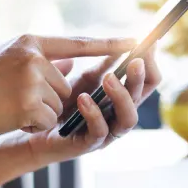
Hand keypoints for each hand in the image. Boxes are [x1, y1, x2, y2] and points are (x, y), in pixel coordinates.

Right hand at [0, 34, 135, 142]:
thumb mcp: (10, 60)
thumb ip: (43, 61)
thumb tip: (73, 65)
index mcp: (31, 42)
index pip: (78, 43)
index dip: (108, 43)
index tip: (136, 42)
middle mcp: (34, 58)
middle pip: (67, 86)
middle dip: (50, 99)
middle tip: (17, 97)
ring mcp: (32, 80)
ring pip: (60, 105)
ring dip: (40, 112)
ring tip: (10, 105)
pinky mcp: (29, 104)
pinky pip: (48, 120)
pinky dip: (32, 123)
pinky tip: (10, 116)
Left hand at [28, 46, 160, 162]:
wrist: (36, 129)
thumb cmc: (64, 104)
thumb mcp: (85, 80)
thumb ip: (104, 65)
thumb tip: (122, 42)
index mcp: (124, 98)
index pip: (149, 82)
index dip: (152, 63)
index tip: (149, 44)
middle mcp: (121, 116)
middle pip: (142, 98)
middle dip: (139, 78)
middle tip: (134, 61)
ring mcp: (108, 132)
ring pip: (129, 119)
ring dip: (121, 97)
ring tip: (108, 78)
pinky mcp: (89, 144)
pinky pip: (99, 132)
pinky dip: (94, 114)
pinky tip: (83, 99)